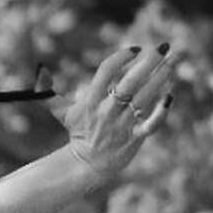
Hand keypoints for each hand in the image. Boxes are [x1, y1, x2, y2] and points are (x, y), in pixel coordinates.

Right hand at [45, 44, 175, 179]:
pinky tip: (170, 96)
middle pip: (129, 82)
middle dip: (148, 62)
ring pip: (143, 98)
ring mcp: (121, 125)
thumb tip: (39, 70)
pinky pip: (151, 123)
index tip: (135, 48)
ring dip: (160, 79)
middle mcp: (107, 111)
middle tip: (163, 47)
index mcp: (91, 101)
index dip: (121, 57)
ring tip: (173, 62)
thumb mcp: (61, 112)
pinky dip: (161, 111)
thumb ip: (48, 91)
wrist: (86, 164)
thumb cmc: (78, 133)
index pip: (106, 71)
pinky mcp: (134, 138)